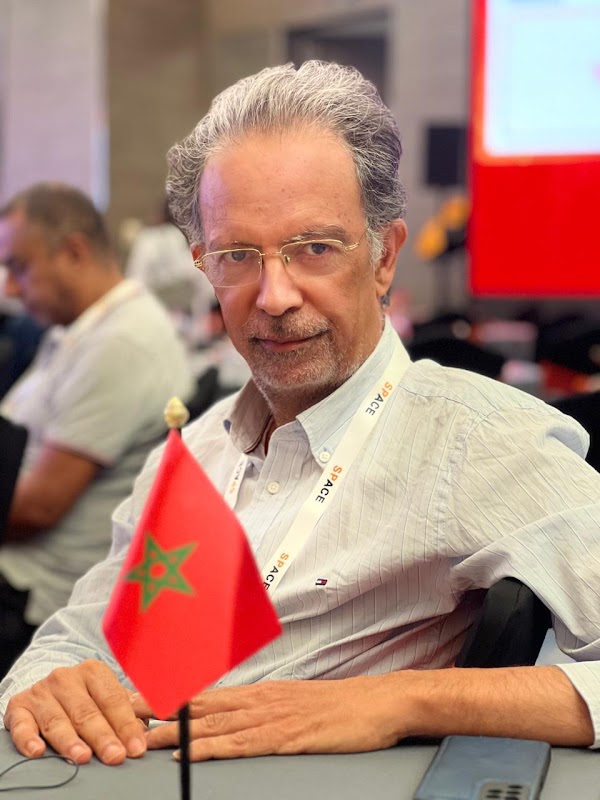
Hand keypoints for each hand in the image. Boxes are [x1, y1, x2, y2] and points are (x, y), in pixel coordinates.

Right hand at [4, 659, 147, 764]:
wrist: (49, 690)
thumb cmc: (86, 697)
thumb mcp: (108, 697)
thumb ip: (130, 710)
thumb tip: (152, 723)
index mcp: (93, 671)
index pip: (113, 700)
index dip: (126, 725)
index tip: (136, 747)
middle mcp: (66, 678)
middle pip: (87, 712)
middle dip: (103, 736)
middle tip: (115, 755)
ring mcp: (41, 691)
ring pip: (57, 720)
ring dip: (71, 740)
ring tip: (83, 756)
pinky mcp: (19, 706)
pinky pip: (22, 724)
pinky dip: (28, 738)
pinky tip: (37, 751)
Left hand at [135, 675, 404, 760]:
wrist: (376, 703)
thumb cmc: (340, 707)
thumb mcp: (297, 704)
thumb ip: (266, 710)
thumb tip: (239, 720)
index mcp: (262, 693)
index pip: (208, 695)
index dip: (173, 697)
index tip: (143, 698)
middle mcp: (260, 700)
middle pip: (202, 706)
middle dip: (163, 709)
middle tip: (128, 711)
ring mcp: (272, 717)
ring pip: (214, 725)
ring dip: (178, 731)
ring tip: (145, 736)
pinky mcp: (285, 737)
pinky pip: (241, 744)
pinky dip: (212, 748)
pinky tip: (192, 754)